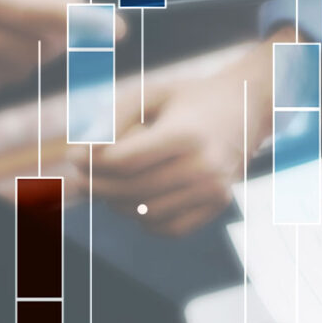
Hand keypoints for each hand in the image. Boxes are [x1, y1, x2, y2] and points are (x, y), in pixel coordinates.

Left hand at [88, 41, 272, 235]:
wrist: (247, 108)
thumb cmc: (189, 99)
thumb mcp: (149, 94)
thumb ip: (111, 119)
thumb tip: (79, 156)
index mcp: (187, 135)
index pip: (123, 162)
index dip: (90, 163)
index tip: (74, 157)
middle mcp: (205, 167)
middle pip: (130, 191)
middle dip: (95, 186)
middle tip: (80, 177)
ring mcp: (215, 190)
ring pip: (144, 214)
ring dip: (118, 203)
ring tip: (114, 182)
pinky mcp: (219, 205)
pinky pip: (168, 228)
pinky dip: (144, 219)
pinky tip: (139, 198)